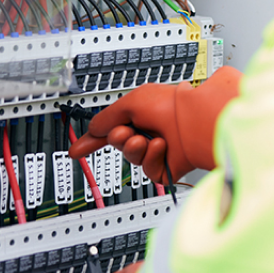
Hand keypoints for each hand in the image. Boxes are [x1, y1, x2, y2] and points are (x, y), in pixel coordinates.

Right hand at [69, 66, 241, 183]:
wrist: (197, 120)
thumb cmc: (171, 105)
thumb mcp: (130, 102)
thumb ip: (106, 117)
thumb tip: (93, 130)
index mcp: (142, 113)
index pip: (111, 128)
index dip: (93, 140)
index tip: (77, 150)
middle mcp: (150, 130)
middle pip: (118, 144)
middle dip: (117, 139)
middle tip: (126, 132)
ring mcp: (159, 149)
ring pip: (132, 158)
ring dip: (133, 148)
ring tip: (145, 139)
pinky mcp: (168, 167)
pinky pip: (149, 170)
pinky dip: (152, 157)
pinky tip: (162, 146)